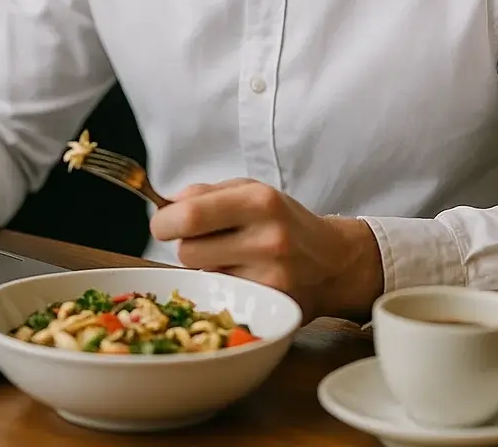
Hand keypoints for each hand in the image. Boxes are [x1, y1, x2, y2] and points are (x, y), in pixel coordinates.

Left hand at [149, 178, 383, 323]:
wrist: (334, 262)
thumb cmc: (283, 220)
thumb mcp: (250, 190)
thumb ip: (206, 193)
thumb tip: (165, 204)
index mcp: (259, 200)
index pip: (189, 216)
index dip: (164, 222)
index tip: (163, 223)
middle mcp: (268, 238)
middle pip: (186, 252)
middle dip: (184, 246)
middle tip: (201, 241)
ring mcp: (271, 277)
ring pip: (201, 277)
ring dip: (205, 268)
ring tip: (231, 258)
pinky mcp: (272, 307)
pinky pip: (221, 296)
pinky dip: (224, 288)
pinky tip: (244, 278)